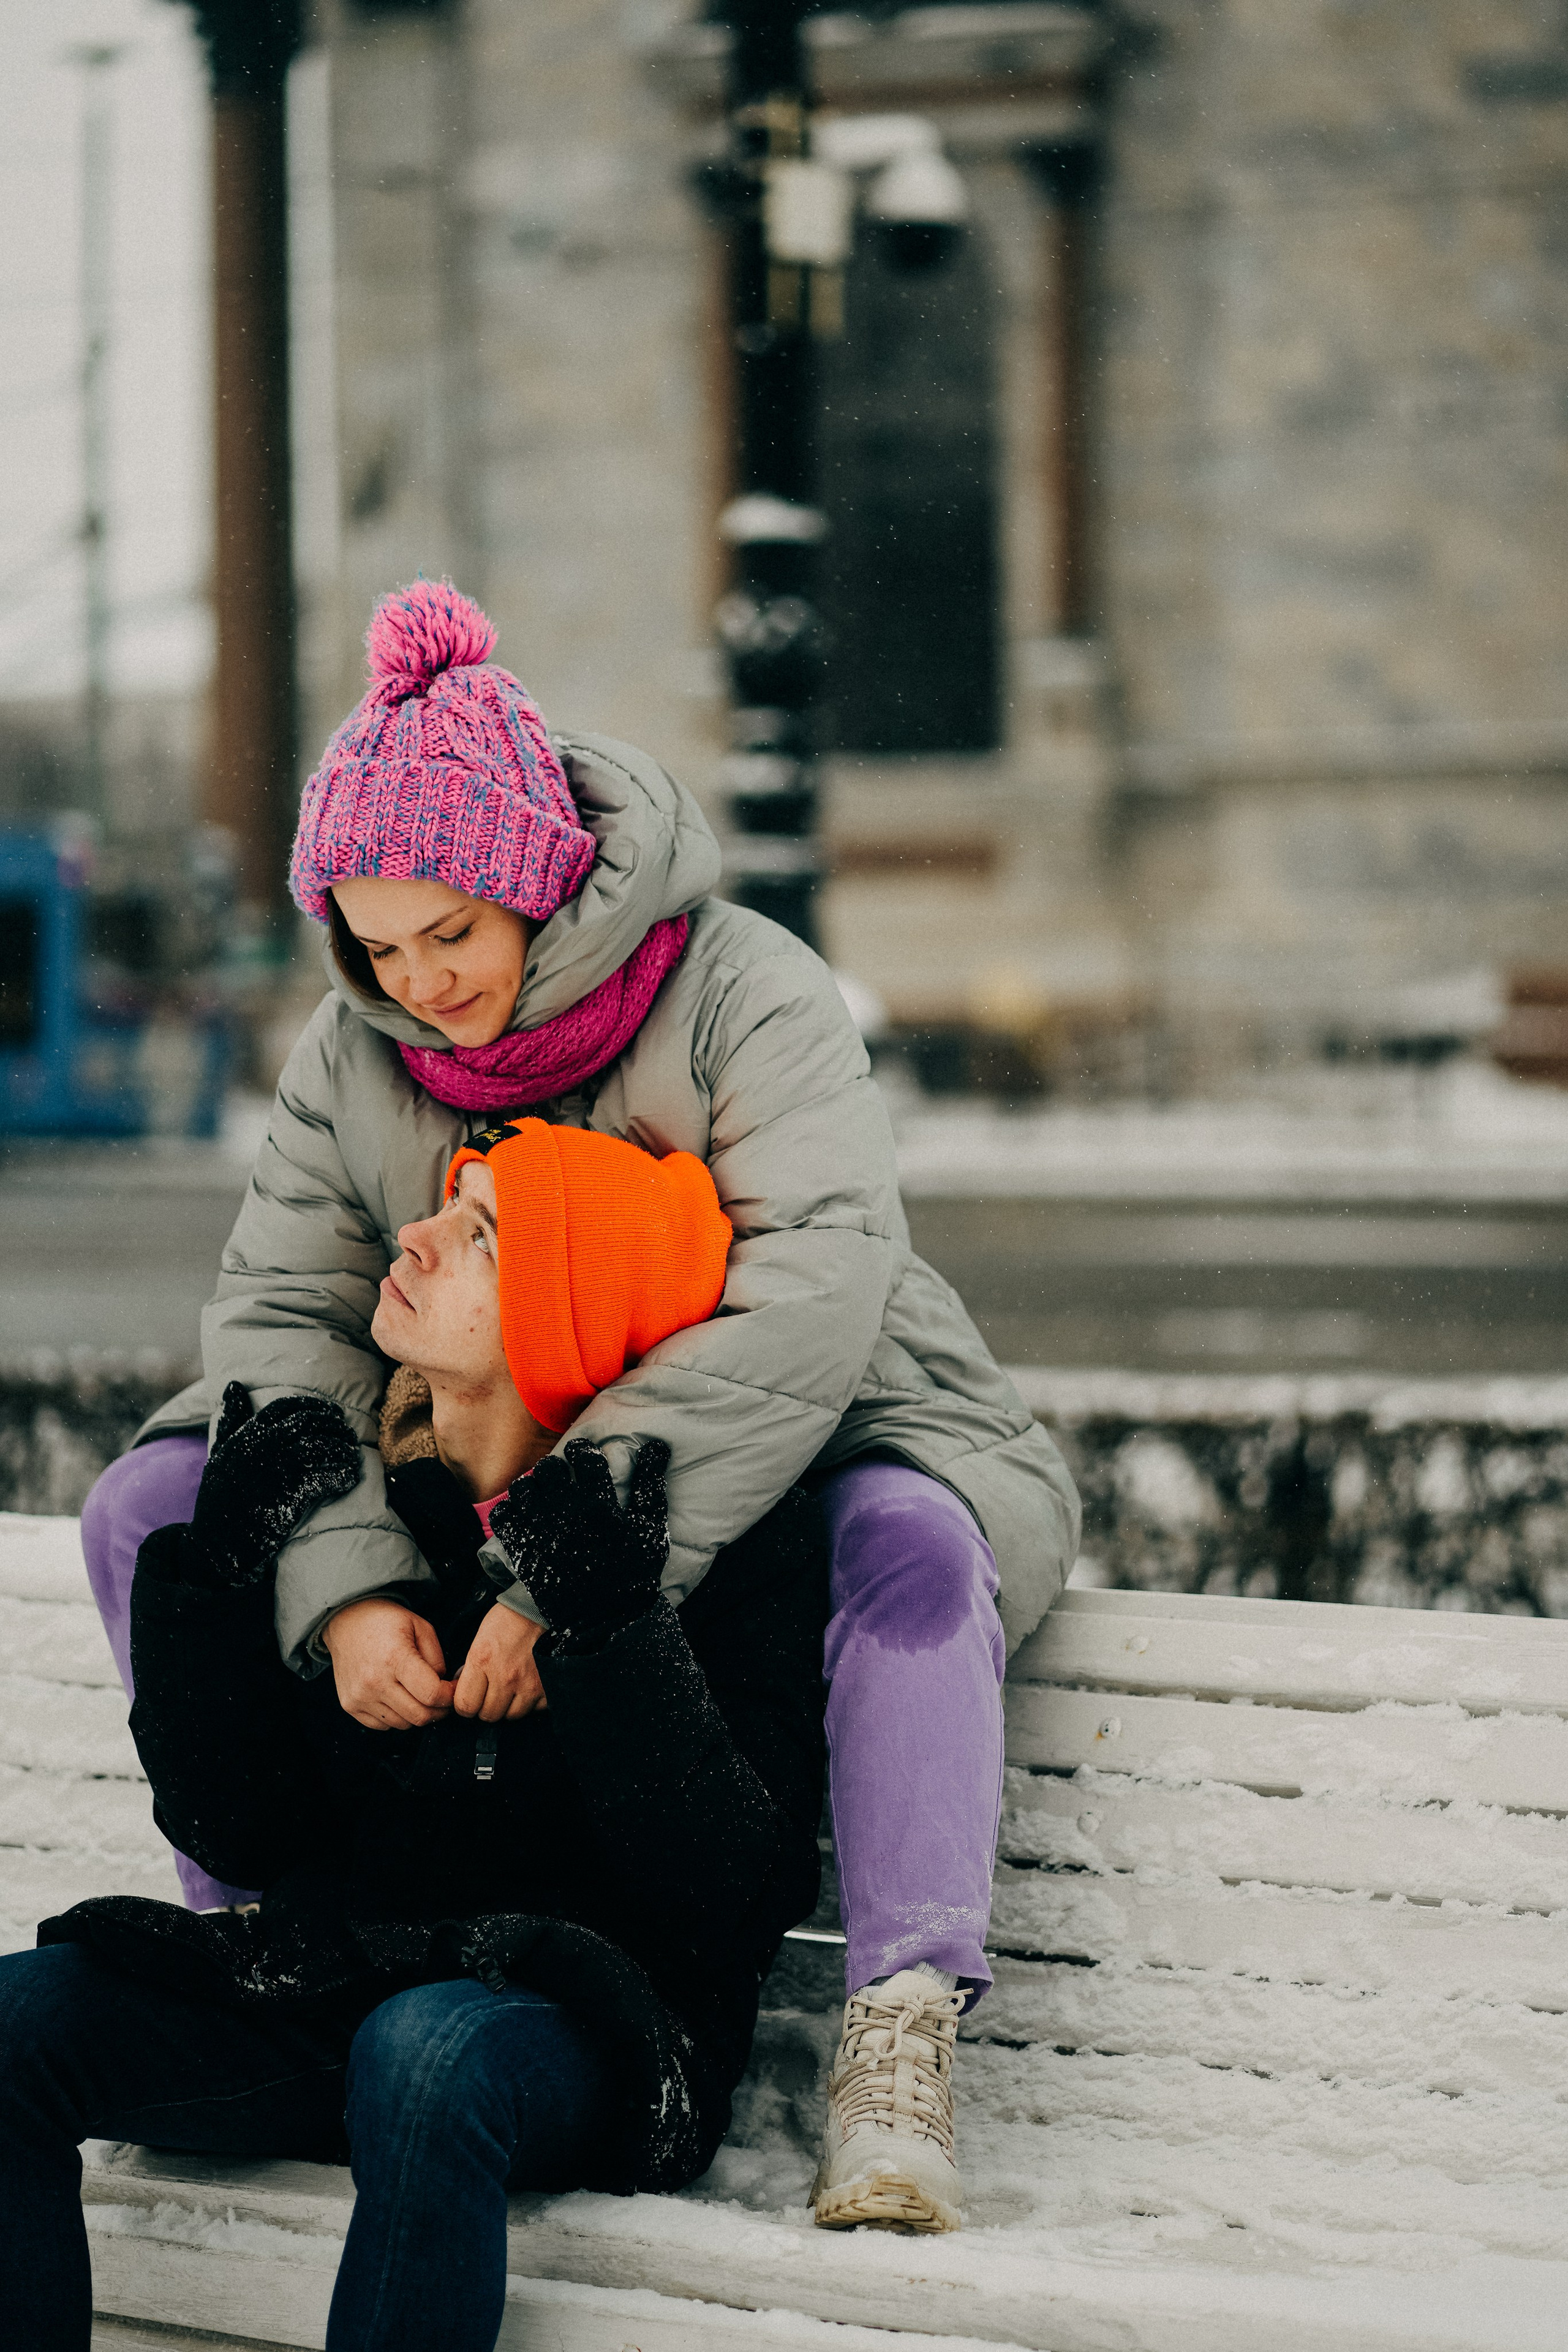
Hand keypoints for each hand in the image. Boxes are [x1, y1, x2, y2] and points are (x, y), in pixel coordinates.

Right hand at [185, 1383, 362, 1588]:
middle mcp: (261, 1447)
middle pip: (308, 1422)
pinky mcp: (290, 1496)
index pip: (284, 1407)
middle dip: (332, 1425)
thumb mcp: (220, 1454)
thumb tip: (234, 1385)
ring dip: (342, 1449)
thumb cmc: (219, 1499)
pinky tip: (350, 1478)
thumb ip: (230, 1419)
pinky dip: (343, 1475)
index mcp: (245, 1436)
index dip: (312, 1406)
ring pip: (321, 1446)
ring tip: (352, 1455)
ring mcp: (276, 1470)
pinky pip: (326, 1477)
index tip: (330, 1413)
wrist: (216, 1545)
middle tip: (346, 1433)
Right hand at [322, 1598, 454, 1729]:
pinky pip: (383, 1725)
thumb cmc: (387, 1621)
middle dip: (439, 1711)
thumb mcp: (421, 1627)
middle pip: (419, 1715)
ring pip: (403, 1724)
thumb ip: (437, 1659)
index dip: (449, 1696)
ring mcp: (360, 1696)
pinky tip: (397, 1697)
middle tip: (443, 1699)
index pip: (431, 1694)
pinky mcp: (350, 1705)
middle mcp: (375, 1681)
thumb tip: (443, 1688)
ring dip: (416, 1714)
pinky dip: (396, 1717)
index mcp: (395, 1658)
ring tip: (418, 1694)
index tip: (454, 1689)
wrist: (347, 1621)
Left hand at [452, 1603, 549, 1723]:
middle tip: (492, 1692)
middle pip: (488, 1715)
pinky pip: (534, 1709)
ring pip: (511, 1716)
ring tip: (511, 1688)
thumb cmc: (508, 1621)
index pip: (465, 1706)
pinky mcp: (547, 1687)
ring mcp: (528, 1683)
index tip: (470, 1699)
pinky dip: (531, 1702)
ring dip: (509, 1706)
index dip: (465, 1705)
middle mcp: (505, 1676)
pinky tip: (528, 1686)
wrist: (539, 1609)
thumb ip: (471, 1669)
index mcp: (482, 1660)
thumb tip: (464, 1692)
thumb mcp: (479, 1640)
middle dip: (487, 1706)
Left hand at [490, 1437, 669, 1653]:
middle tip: (561, 1477)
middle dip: (555, 1468)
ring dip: (531, 1486)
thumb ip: (651, 1484)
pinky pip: (503, 1517)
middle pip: (549, 1468)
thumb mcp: (652, 1528)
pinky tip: (521, 1514)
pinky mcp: (524, 1552)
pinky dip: (508, 1510)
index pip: (583, 1456)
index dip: (582, 1449)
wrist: (608, 1620)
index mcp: (600, 1504)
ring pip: (523, 1488)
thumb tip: (656, 1445)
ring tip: (540, 1495)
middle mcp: (568, 1513)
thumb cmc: (634, 1573)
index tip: (583, 1453)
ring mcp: (542, 1532)